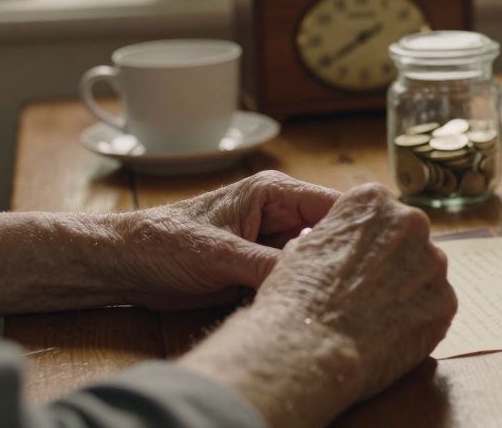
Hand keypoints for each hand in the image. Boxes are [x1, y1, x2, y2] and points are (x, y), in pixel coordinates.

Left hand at [113, 170, 340, 309]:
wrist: (122, 266)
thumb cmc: (162, 242)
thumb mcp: (218, 254)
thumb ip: (267, 265)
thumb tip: (315, 282)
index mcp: (275, 193)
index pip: (336, 205)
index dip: (360, 229)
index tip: (379, 256)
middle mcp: (281, 216)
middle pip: (332, 236)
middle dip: (344, 260)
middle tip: (360, 288)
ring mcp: (272, 244)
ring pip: (316, 262)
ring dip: (321, 281)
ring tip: (338, 302)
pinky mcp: (261, 270)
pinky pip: (293, 282)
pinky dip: (299, 295)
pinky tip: (308, 309)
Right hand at [250, 183, 456, 404]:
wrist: (310, 350)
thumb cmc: (296, 298)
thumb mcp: (302, 248)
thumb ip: (334, 236)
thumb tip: (342, 243)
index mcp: (373, 200)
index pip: (377, 213)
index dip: (363, 241)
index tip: (352, 264)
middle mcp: (411, 222)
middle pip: (406, 239)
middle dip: (390, 262)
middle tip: (365, 292)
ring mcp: (434, 262)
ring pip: (423, 273)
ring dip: (405, 290)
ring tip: (374, 318)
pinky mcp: (447, 301)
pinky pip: (433, 307)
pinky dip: (416, 319)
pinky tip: (389, 335)